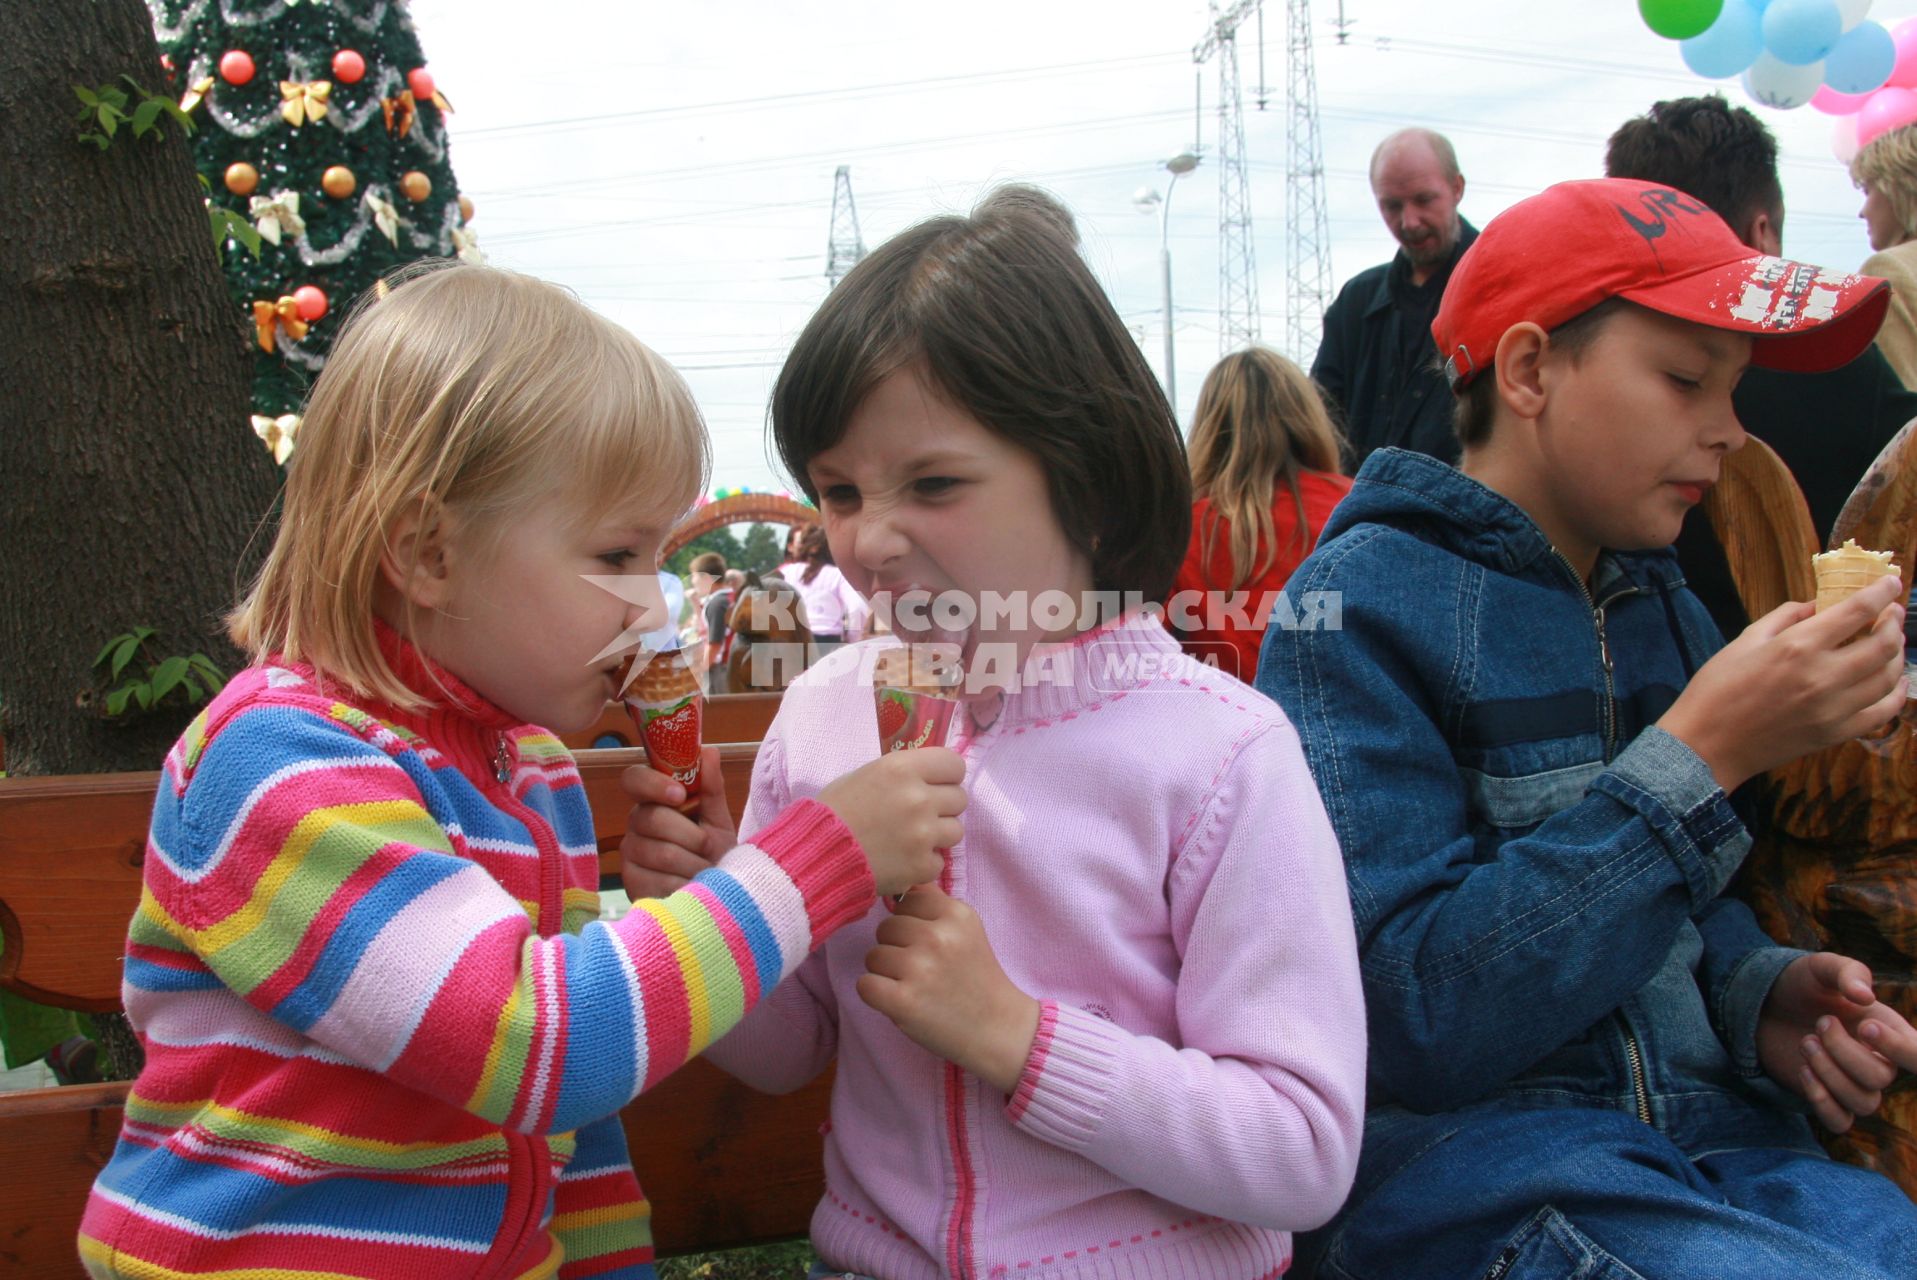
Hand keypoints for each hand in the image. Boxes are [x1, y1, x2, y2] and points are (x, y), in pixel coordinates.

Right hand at [618, 745, 734, 897]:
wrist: (712, 897)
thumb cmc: (713, 854)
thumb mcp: (717, 819)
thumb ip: (711, 788)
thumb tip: (708, 751)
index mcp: (653, 802)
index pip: (634, 779)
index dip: (653, 784)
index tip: (679, 795)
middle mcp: (635, 825)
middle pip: (653, 818)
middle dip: (692, 835)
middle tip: (708, 847)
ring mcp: (629, 855)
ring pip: (661, 852)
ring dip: (693, 863)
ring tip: (703, 870)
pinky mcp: (631, 884)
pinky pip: (659, 880)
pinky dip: (684, 884)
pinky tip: (690, 886)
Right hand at [816, 747, 964, 898]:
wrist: (814, 857)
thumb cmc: (833, 812)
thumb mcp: (865, 775)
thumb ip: (902, 774)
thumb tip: (928, 778)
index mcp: (903, 768)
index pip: (954, 764)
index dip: (947, 775)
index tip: (935, 784)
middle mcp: (919, 798)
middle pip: (959, 798)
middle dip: (943, 806)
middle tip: (918, 815)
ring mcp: (924, 834)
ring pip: (955, 830)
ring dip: (938, 835)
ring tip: (910, 839)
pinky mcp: (923, 866)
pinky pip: (939, 860)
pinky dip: (924, 862)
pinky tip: (901, 860)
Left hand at [856, 886, 1040, 1092]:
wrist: (998, 1027)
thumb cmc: (976, 977)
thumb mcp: (967, 930)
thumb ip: (935, 904)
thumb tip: (901, 880)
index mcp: (956, 914)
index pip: (906, 901)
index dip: (911, 924)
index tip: (929, 945)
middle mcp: (937, 937)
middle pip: (885, 928)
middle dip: (896, 948)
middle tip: (923, 970)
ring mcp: (919, 968)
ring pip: (873, 956)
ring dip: (886, 973)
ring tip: (916, 987)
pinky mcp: (903, 1000)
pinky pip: (865, 984)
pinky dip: (876, 995)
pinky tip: (900, 1001)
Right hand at [1659, 575, 1906, 790]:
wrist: (1706, 745)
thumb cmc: (1717, 690)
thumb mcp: (1745, 641)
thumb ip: (1786, 617)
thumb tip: (1818, 606)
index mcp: (1797, 646)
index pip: (1857, 611)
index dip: (1882, 592)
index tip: (1891, 584)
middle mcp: (1823, 676)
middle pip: (1883, 644)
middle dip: (1895, 623)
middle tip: (1892, 614)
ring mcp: (1834, 709)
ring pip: (1887, 677)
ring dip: (1897, 655)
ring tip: (1892, 643)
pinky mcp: (1836, 734)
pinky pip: (1883, 712)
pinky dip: (1897, 694)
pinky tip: (1896, 681)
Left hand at [1757, 952, 1916, 1133]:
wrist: (1765, 1005)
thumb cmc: (1802, 984)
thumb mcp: (1821, 968)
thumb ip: (1847, 972)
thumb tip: (1865, 996)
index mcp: (1890, 1031)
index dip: (1902, 1049)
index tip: (1865, 1027)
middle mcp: (1879, 1061)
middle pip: (1880, 1078)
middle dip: (1844, 1051)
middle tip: (1820, 1022)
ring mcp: (1854, 1083)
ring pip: (1862, 1101)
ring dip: (1829, 1072)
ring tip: (1806, 1041)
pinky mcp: (1829, 1099)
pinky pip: (1841, 1122)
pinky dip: (1822, 1102)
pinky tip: (1803, 1071)